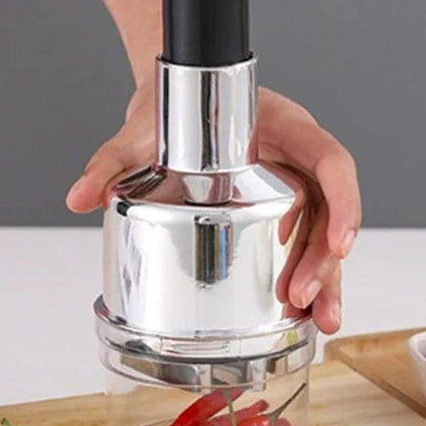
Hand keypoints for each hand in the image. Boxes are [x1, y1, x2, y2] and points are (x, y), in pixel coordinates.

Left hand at [66, 85, 359, 334]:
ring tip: (319, 321)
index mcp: (283, 127)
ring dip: (325, 279)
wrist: (166, 105)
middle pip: (332, 209)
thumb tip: (80, 197)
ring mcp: (292, 184)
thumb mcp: (141, 132)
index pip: (330, 161)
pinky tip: (302, 315)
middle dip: (325, 259)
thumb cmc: (169, 109)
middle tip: (302, 298)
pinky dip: (305, 278)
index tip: (341, 243)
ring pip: (323, 234)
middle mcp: (296, 156)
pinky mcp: (279, 210)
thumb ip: (112, 160)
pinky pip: (302, 243)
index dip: (345, 203)